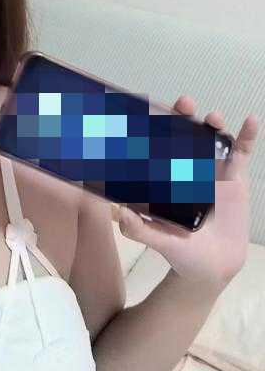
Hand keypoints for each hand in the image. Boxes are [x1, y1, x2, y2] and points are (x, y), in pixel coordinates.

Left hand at [118, 96, 259, 290]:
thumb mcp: (159, 241)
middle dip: (182, 115)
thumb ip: (140, 229)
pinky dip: (247, 136)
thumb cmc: (180, 252)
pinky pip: (241, 153)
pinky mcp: (232, 177)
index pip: (156, 145)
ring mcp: (210, 170)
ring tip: (214, 117)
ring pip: (211, 139)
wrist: (212, 267)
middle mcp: (184, 168)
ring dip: (211, 123)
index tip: (149, 110)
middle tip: (183, 103)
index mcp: (163, 177)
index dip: (153, 127)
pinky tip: (252, 121)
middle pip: (184, 134)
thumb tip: (120, 213)